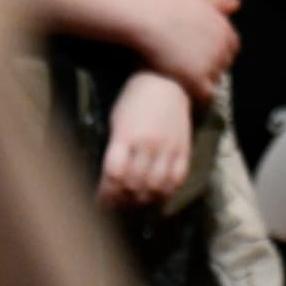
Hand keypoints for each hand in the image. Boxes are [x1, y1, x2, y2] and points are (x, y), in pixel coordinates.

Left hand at [97, 71, 193, 209]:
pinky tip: (157, 196)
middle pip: (134, 185)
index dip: (106, 194)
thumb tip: (111, 180)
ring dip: (143, 201)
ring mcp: (168, 148)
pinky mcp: (184, 149)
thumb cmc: (134, 100)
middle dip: (123, 201)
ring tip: (135, 203)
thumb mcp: (117, 121)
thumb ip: (115, 149)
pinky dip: (166, 193)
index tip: (101, 201)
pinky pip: (177, 179)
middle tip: (117, 205)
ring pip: (156, 187)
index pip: (114, 175)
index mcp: (126, 135)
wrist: (167, 80)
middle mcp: (148, 144)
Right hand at [134, 0, 238, 102]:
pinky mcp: (196, 79)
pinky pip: (206, 94)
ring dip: (204, 81)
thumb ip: (220, 6)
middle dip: (212, 66)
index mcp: (225, 29)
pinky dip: (199, 96)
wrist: (148, 20)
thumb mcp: (199, 2)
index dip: (218, 53)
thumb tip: (238, 4)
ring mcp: (210, 63)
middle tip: (191, 68)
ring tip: (186, 80)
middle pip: (224, 64)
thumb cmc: (168, 8)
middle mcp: (222, 46)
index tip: (201, 55)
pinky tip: (187, 93)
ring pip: (215, 79)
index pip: (232, 48)